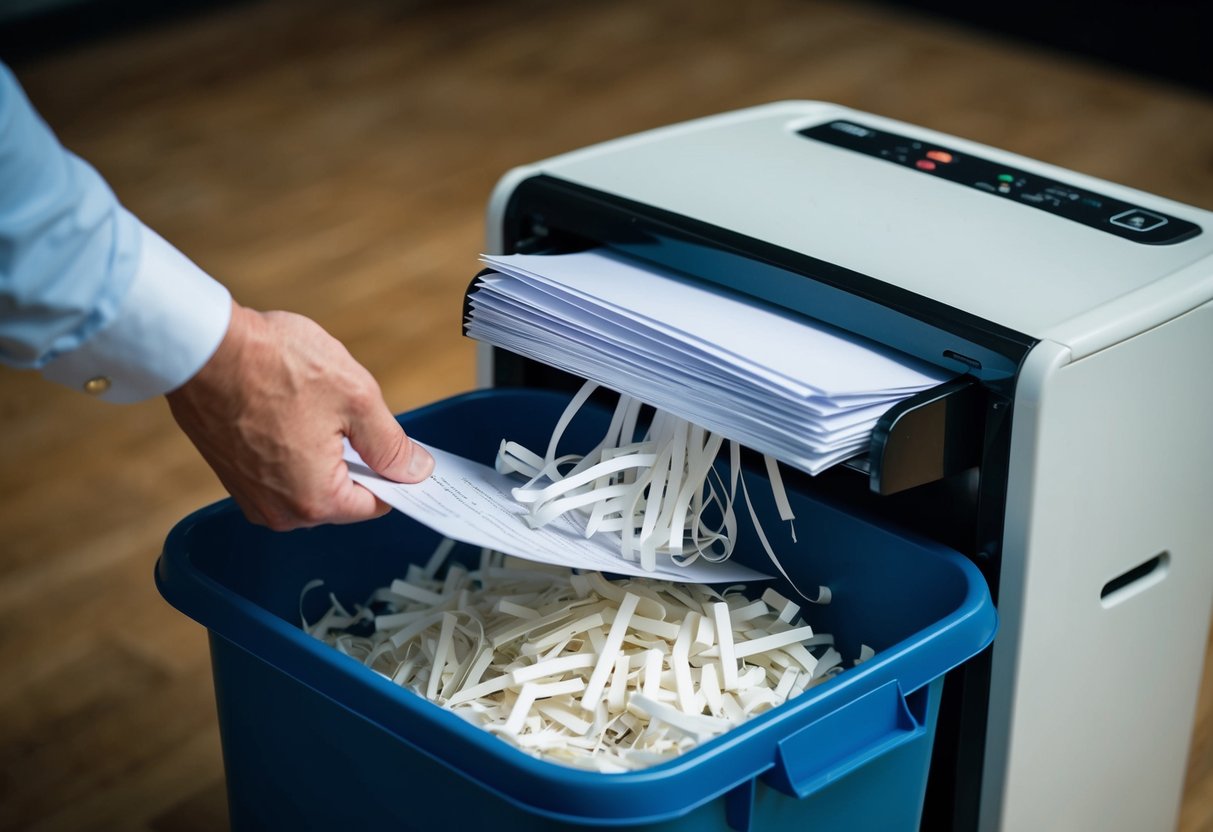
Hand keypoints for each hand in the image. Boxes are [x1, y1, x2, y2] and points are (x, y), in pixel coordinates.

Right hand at [165, 300, 433, 529]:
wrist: (201, 346)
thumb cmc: (272, 365)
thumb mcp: (356, 399)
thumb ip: (391, 444)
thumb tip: (415, 470)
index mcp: (314, 500)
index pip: (375, 505)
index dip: (395, 475)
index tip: (404, 453)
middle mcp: (278, 510)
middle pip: (342, 496)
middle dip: (357, 460)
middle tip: (353, 415)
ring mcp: (250, 495)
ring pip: (310, 482)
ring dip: (325, 451)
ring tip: (317, 407)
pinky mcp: (231, 474)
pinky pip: (280, 472)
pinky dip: (294, 448)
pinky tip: (293, 411)